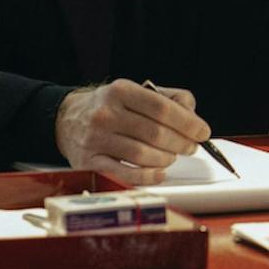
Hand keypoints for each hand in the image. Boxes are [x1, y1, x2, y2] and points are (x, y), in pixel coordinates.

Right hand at [54, 79, 210, 184]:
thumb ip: (168, 99)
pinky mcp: (90, 161)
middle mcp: (106, 113)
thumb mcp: (135, 92)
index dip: (188, 122)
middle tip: (191, 147)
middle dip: (181, 143)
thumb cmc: (110, 107)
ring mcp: (96, 139)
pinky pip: (125, 174)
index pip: (162, 108)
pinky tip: (159, 173)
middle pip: (155, 133)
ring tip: (172, 157)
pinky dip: (148, 176)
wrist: (66, 119)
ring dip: (166, 159)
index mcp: (120, 91)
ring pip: (142, 155)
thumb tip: (192, 114)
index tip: (202, 132)